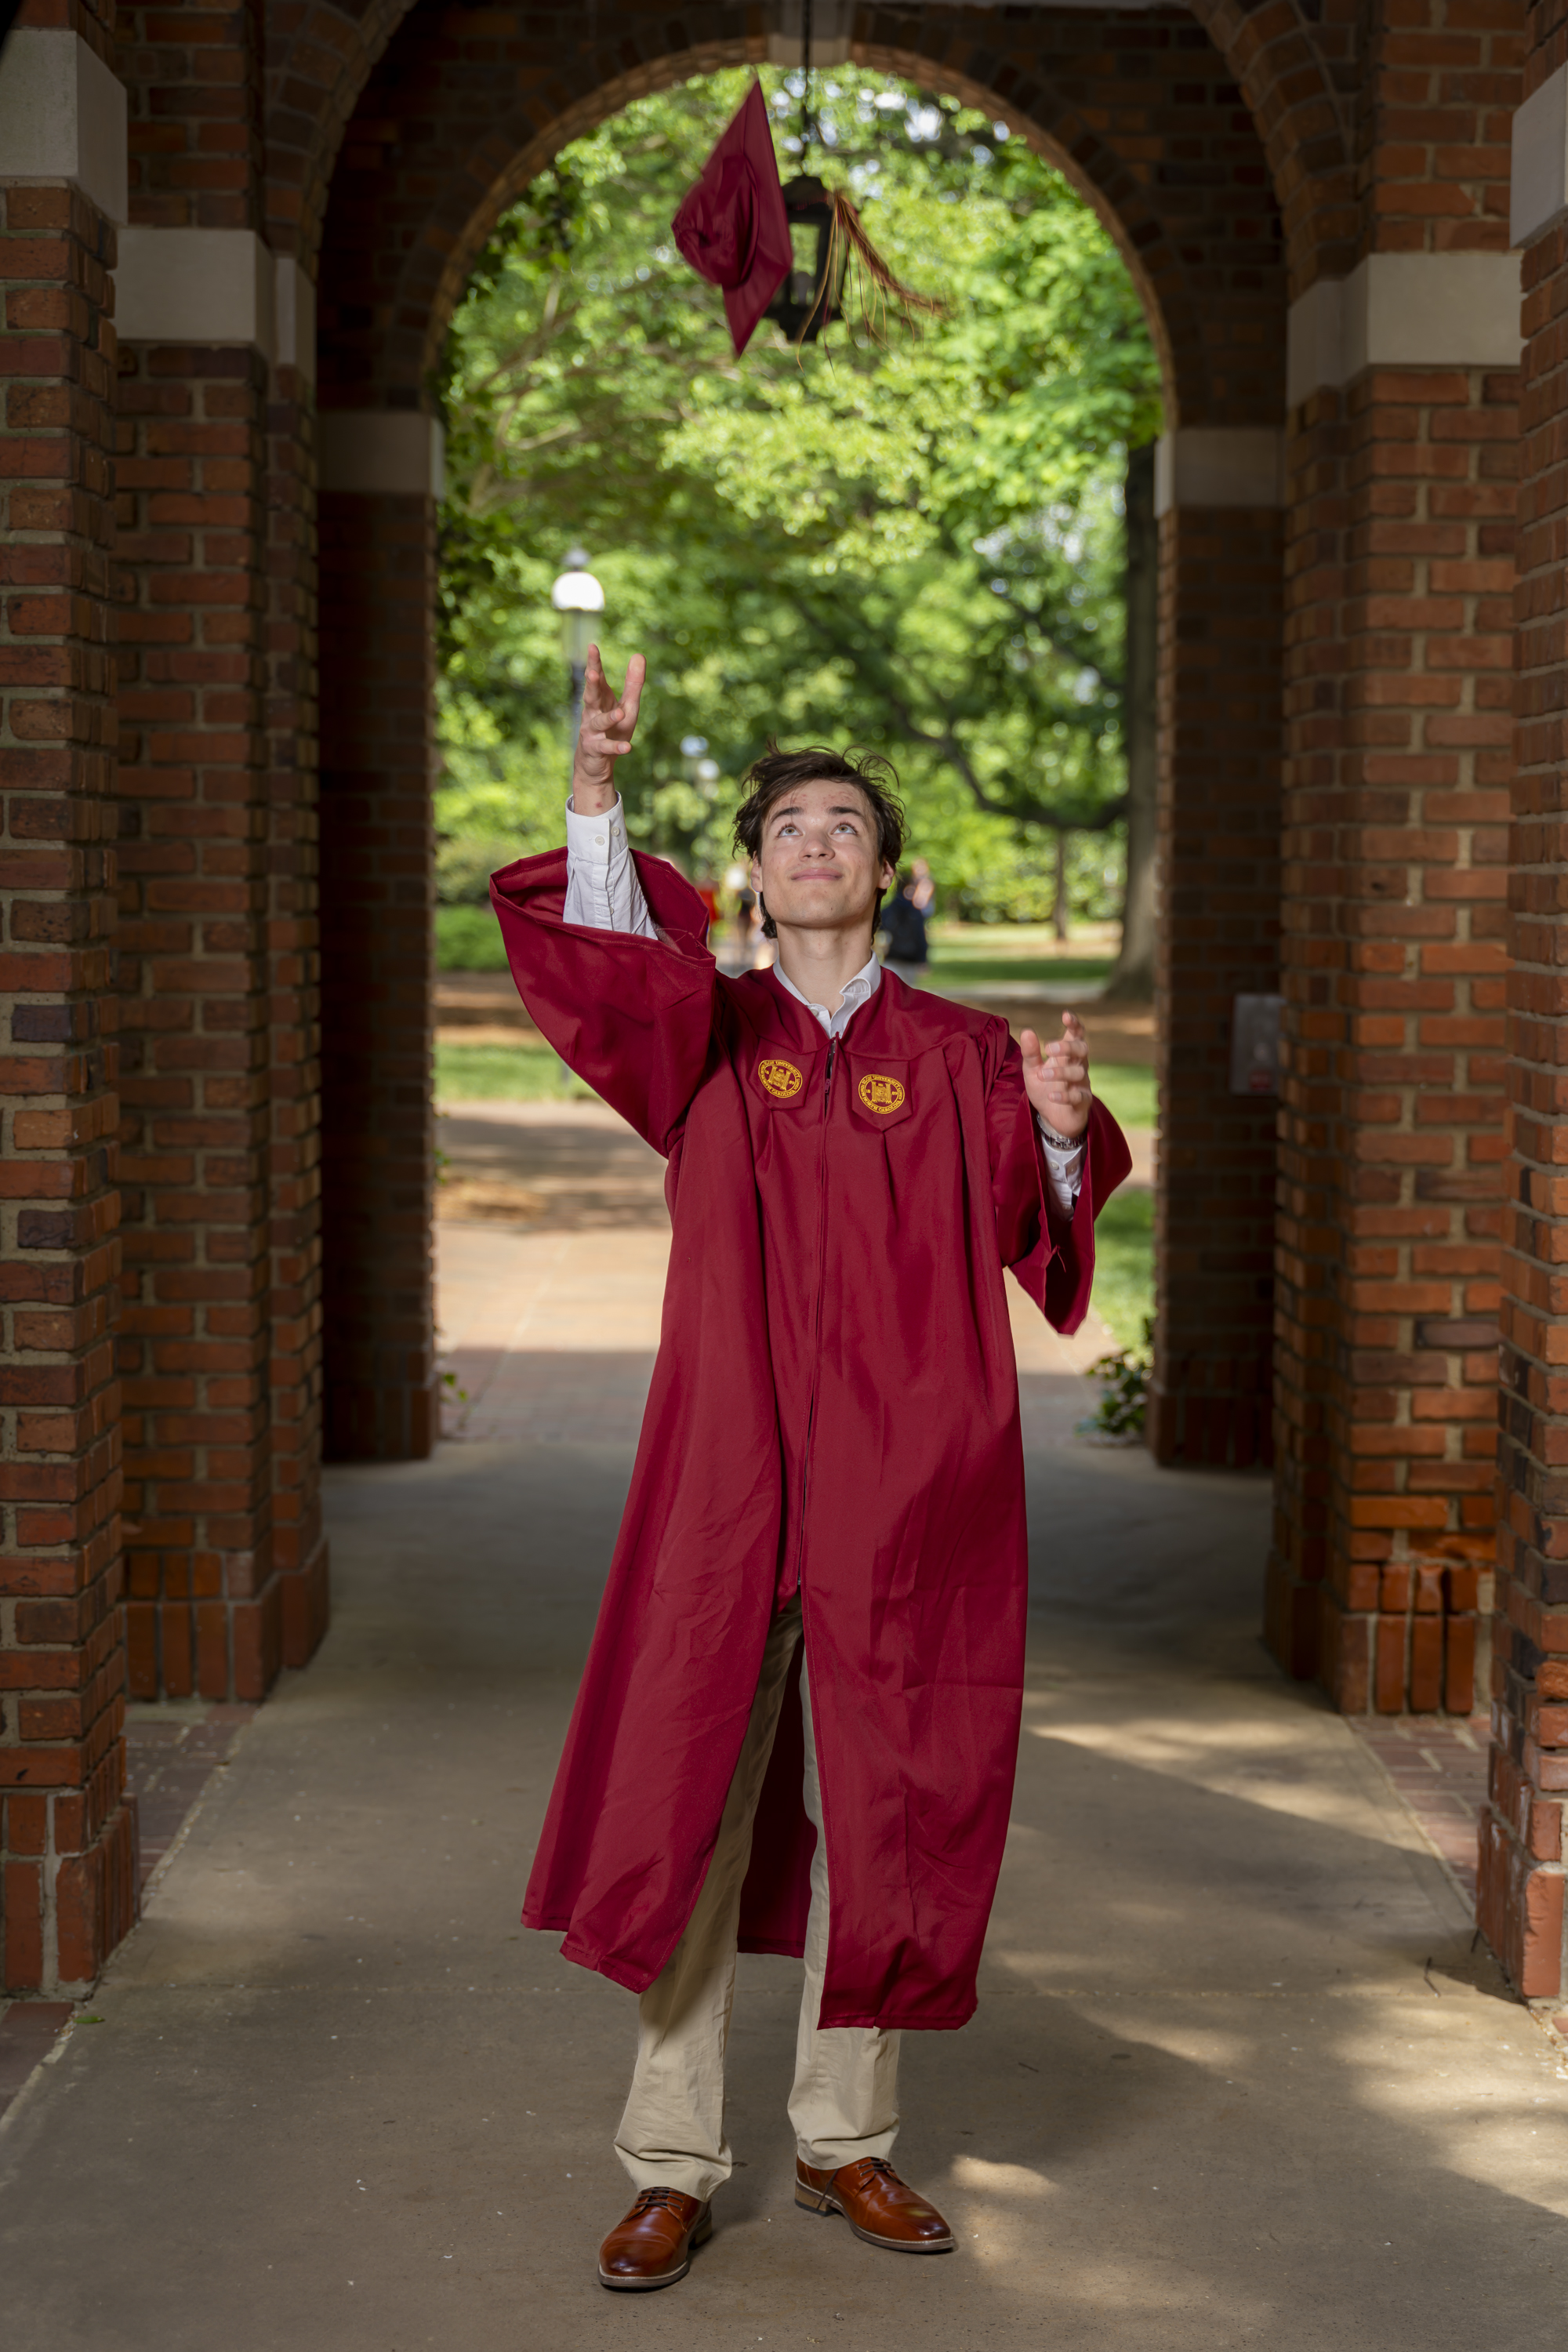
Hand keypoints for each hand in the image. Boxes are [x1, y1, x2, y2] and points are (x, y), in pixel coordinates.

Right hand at [571, 645, 645, 812]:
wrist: (595, 764)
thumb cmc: (612, 729)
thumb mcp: (627, 705)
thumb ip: (633, 683)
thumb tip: (639, 654)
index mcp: (600, 699)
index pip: (596, 678)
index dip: (594, 663)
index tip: (592, 647)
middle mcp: (592, 712)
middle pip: (591, 696)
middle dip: (591, 685)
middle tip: (592, 673)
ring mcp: (592, 731)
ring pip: (599, 722)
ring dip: (608, 718)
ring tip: (619, 713)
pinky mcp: (596, 750)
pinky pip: (607, 747)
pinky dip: (616, 747)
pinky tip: (627, 747)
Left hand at [1020, 1011, 1090, 1140]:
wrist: (1052, 1118)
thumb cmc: (1045, 1088)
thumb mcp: (1032, 1070)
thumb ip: (1030, 1053)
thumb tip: (1027, 1031)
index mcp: (1067, 1055)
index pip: (1076, 1034)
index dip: (1075, 1024)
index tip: (1066, 1016)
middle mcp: (1078, 1066)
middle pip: (1083, 1049)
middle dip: (1068, 1046)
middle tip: (1049, 1049)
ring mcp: (1082, 1084)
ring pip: (1079, 1072)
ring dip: (1061, 1072)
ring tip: (1042, 1075)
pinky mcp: (1083, 1102)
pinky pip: (1079, 1097)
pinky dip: (1065, 1096)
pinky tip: (1051, 1096)